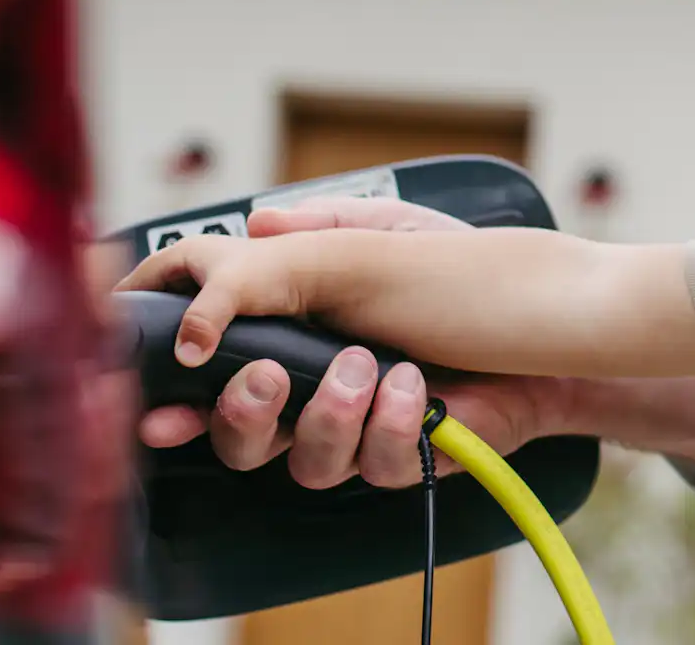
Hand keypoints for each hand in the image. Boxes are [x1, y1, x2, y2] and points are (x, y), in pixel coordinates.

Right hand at [131, 196, 571, 488]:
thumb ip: (307, 237)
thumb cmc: (469, 276)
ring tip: (370, 365)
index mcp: (293, 323)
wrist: (554, 326)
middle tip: (260, 376)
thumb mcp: (382, 238)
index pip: (210, 350)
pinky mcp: (399, 454)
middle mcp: (313, 380)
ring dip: (327, 414)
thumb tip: (245, 229)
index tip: (141, 362)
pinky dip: (389, 426)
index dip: (167, 362)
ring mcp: (356, 422)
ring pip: (296, 458)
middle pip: (232, 428)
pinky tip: (416, 386)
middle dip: (235, 411)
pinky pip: (367, 466)